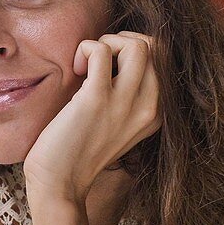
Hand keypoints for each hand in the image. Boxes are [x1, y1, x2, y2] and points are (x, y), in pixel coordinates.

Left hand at [24, 32, 160, 209]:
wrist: (59, 183)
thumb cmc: (79, 148)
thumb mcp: (117, 121)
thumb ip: (128, 93)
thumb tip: (117, 53)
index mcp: (157, 113)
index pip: (165, 60)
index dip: (134, 52)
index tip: (110, 69)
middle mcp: (149, 107)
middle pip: (156, 47)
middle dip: (123, 41)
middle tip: (97, 63)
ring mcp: (125, 103)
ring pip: (137, 45)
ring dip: (107, 43)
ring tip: (88, 64)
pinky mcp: (97, 99)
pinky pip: (100, 51)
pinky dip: (85, 49)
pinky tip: (75, 70)